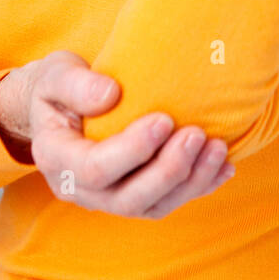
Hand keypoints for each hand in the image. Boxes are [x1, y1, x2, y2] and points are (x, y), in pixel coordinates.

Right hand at [0, 50, 234, 219]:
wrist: (59, 108)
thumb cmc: (57, 87)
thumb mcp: (56, 73)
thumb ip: (77, 84)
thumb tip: (110, 95)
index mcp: (55, 158)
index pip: (94, 168)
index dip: (132, 149)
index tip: (164, 119)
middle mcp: (80, 189)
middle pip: (128, 198)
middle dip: (168, 170)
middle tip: (197, 135)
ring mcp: (107, 199)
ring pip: (152, 207)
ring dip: (189, 182)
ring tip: (217, 149)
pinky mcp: (133, 198)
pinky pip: (167, 202)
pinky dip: (198, 187)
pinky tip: (223, 166)